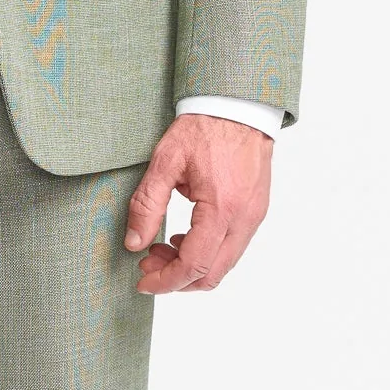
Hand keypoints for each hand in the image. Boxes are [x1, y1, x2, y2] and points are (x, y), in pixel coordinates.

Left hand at [124, 115, 273, 295]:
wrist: (238, 107)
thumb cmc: (204, 128)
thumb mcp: (165, 162)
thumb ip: (147, 205)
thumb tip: (134, 243)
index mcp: (222, 208)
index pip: (194, 265)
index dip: (166, 281)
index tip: (143, 282)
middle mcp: (244, 218)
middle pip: (212, 274)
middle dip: (177, 279)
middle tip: (148, 264)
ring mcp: (254, 216)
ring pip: (224, 264)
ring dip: (191, 266)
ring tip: (161, 247)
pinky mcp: (255, 211)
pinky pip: (232, 248)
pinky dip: (207, 253)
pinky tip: (184, 236)